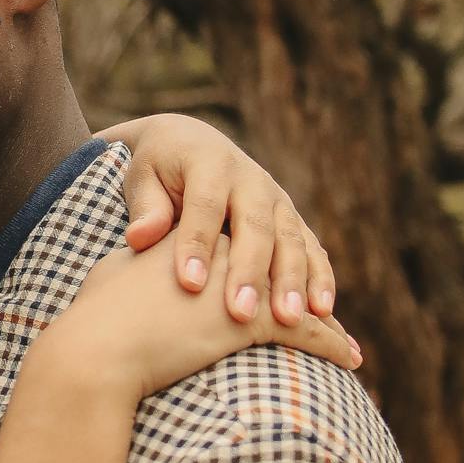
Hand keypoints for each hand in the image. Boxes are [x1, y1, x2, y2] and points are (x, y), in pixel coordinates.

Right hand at [31, 241, 361, 406]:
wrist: (98, 347)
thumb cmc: (97, 315)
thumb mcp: (116, 271)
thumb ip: (137, 254)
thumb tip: (140, 244)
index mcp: (193, 230)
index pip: (245, 241)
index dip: (267, 261)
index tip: (282, 280)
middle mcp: (225, 247)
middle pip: (280, 260)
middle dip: (305, 289)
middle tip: (326, 314)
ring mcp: (241, 280)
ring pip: (297, 294)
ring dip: (324, 321)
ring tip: (347, 347)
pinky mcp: (251, 318)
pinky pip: (306, 330)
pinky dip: (331, 345)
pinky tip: (350, 359)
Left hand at [107, 112, 335, 325]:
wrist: (192, 142)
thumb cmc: (159, 169)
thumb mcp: (144, 177)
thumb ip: (147, 206)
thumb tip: (141, 238)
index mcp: (210, 164)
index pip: (205, 206)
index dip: (198, 244)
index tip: (189, 284)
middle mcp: (251, 180)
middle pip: (255, 226)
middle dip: (249, 271)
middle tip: (240, 312)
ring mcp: (277, 200)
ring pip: (290, 239)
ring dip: (292, 280)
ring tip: (288, 320)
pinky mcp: (291, 219)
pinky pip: (311, 248)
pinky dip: (319, 278)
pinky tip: (321, 313)